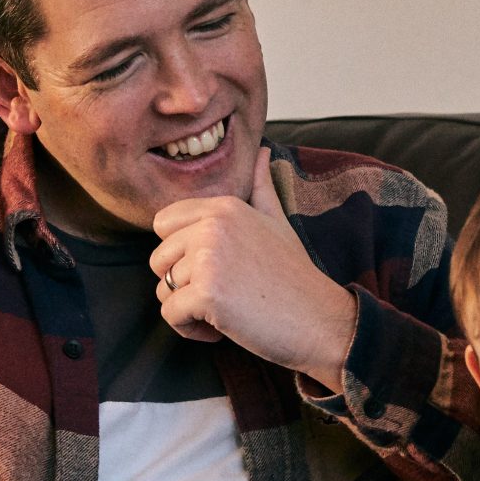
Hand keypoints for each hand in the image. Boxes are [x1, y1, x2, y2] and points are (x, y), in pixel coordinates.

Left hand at [151, 147, 356, 389]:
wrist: (320, 320)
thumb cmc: (296, 278)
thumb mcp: (279, 223)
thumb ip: (261, 188)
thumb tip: (263, 150)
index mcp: (224, 207)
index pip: (163, 224)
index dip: (182, 253)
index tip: (218, 268)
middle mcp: (213, 225)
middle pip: (159, 259)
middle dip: (184, 284)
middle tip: (227, 293)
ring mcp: (208, 257)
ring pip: (163, 290)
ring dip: (190, 310)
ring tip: (229, 310)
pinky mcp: (207, 292)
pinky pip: (171, 315)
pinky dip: (192, 330)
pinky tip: (223, 328)